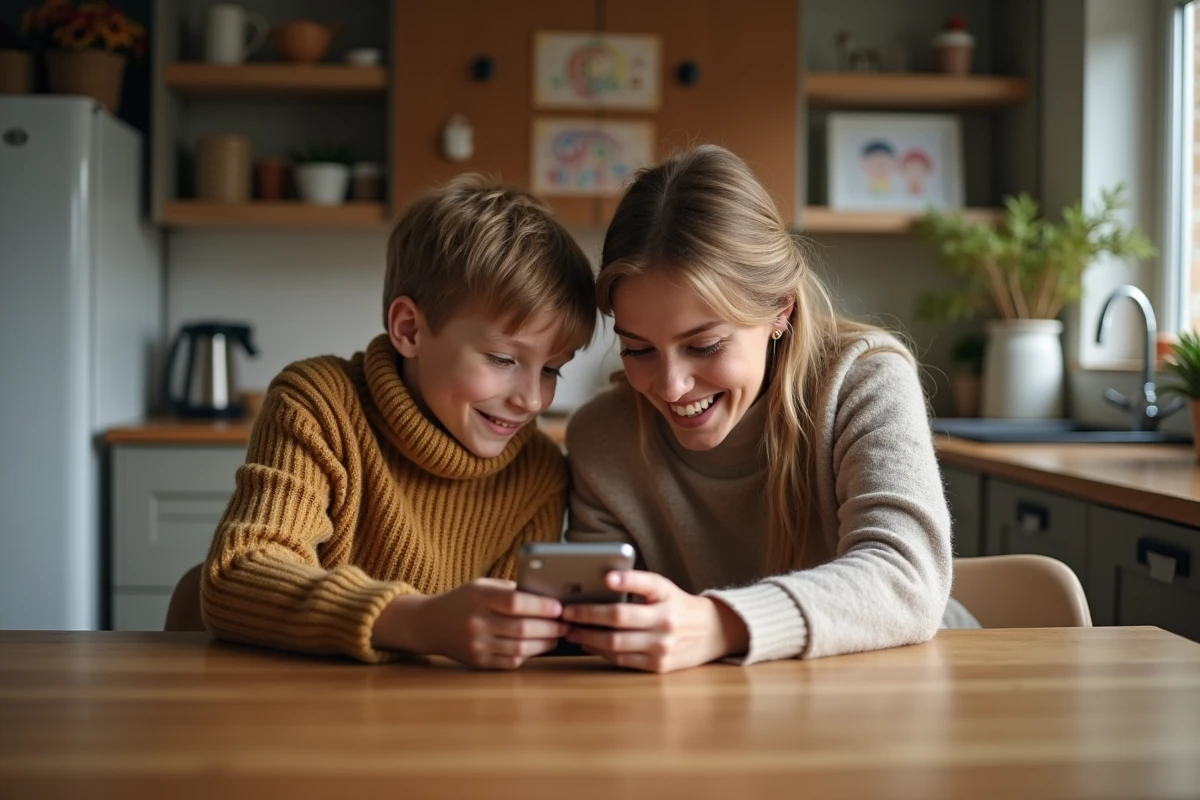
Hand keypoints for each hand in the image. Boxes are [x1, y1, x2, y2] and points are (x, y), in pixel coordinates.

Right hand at [372, 578, 566, 668]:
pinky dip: (528, 654)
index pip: (515, 602)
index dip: (541, 606)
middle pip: (521, 628)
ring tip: (557, 636)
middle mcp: (475, 622)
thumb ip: (511, 590)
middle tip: (566, 624)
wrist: (430, 623)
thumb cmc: (464, 600)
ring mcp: (476, 645)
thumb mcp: (483, 585)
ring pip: (519, 648)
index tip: (559, 607)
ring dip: (544, 643)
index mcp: (478, 597)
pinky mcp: (477, 662)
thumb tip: (548, 597)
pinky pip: (510, 661)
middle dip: (550, 627)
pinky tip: (538, 646)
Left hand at [560, 571, 749, 672]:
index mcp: (667, 595)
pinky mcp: (659, 665)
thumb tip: (600, 584)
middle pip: (620, 618)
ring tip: (570, 630)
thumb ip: (637, 586)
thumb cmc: (678, 606)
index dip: (626, 580)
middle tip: (567, 612)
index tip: (606, 577)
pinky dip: (601, 651)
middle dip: (588, 615)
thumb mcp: (665, 589)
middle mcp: (666, 620)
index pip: (646, 583)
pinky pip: (622, 659)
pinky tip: (588, 644)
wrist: (713, 632)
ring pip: (616, 643)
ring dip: (588, 637)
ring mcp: (662, 646)